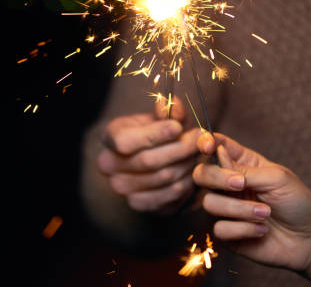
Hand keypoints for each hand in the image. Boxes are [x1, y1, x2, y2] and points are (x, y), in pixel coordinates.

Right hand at [97, 96, 200, 214]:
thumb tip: (171, 107)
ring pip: (163, 178)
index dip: (154, 135)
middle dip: (181, 148)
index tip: (178, 127)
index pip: (125, 141)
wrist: (153, 156)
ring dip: (188, 164)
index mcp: (111, 136)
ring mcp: (122, 187)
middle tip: (201, 138)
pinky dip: (187, 183)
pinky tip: (193, 170)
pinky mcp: (139, 203)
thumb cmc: (158, 131)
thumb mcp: (162, 115)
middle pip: (148, 161)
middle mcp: (109, 165)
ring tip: (200, 153)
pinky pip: (169, 196)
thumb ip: (170, 110)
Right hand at [192, 132, 310, 271]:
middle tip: (241, 184)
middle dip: (218, 178)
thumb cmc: (297, 202)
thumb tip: (217, 155)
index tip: (210, 146)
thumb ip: (245, 169)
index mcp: (241, 164)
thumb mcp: (276, 177)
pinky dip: (243, 229)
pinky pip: (220, 228)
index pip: (215, 146)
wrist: (310, 238)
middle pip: (201, 174)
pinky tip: (262, 230)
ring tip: (266, 213)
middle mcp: (228, 184)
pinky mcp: (227, 233)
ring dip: (240, 209)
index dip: (205, 142)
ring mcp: (226, 208)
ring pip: (210, 203)